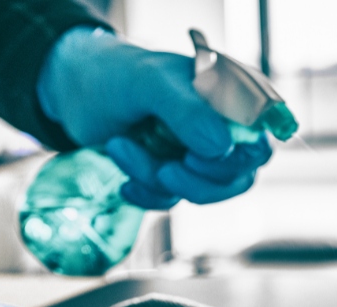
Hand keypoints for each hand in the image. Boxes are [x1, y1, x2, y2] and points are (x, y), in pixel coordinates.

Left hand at [37, 27, 272, 209]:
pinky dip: (147, 194)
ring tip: (121, 147)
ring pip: (204, 192)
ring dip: (158, 180)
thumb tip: (221, 148)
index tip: (196, 158)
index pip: (262, 139)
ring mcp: (199, 155)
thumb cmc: (116, 74)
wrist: (74, 91)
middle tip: (163, 169)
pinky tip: (124, 180)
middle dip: (197, 181)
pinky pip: (173, 201)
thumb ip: (187, 111)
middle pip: (239, 176)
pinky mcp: (175, 176)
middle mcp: (223, 128)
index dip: (239, 158)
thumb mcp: (150, 83)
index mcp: (231, 97)